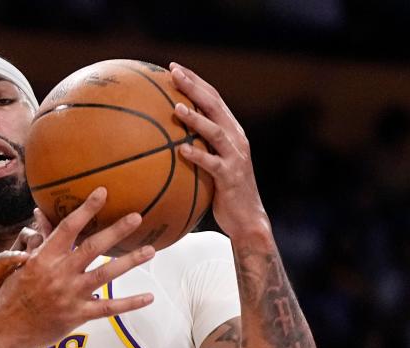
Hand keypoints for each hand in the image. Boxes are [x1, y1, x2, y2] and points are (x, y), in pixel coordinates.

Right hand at [0, 187, 155, 347]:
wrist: (3, 330)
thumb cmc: (10, 296)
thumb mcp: (19, 266)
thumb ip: (38, 244)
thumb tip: (41, 215)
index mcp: (44, 258)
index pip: (68, 227)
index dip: (86, 209)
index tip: (102, 192)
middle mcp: (59, 273)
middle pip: (93, 247)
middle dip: (117, 230)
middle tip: (137, 217)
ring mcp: (70, 295)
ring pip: (106, 274)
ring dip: (130, 261)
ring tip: (150, 250)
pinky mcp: (77, 316)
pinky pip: (109, 308)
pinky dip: (130, 303)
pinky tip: (149, 297)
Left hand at [169, 62, 270, 239]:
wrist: (247, 218)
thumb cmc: (223, 191)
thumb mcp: (210, 164)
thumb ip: (195, 147)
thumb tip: (163, 139)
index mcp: (231, 131)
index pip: (213, 99)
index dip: (195, 81)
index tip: (174, 68)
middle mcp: (235, 139)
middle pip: (215, 106)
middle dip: (194, 87)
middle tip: (173, 73)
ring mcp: (235, 157)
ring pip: (215, 131)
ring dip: (196, 119)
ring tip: (176, 108)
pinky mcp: (230, 177)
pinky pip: (212, 164)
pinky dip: (197, 155)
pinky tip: (181, 150)